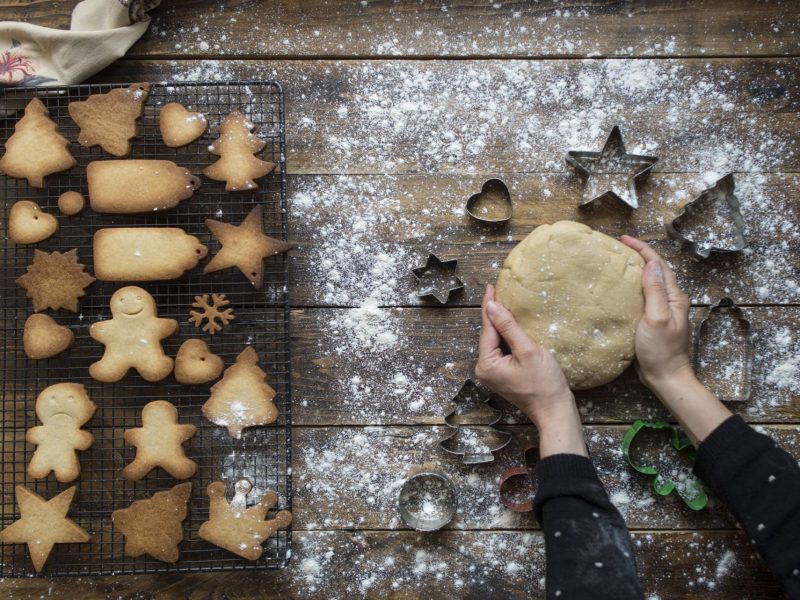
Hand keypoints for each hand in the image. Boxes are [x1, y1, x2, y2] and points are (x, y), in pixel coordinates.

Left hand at [475, 285, 585, 456]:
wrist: (555, 411)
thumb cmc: (545, 383)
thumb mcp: (528, 350)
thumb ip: (508, 327)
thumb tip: (491, 307)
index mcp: (486, 364)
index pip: (487, 328)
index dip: (490, 306)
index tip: (490, 286)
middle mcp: (484, 369)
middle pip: (489, 335)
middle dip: (494, 314)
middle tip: (497, 290)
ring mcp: (492, 374)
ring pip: (495, 342)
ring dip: (501, 324)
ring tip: (504, 302)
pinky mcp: (502, 375)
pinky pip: (501, 350)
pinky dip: (506, 336)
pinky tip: (511, 323)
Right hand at [619, 235, 693, 389]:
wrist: (666, 377)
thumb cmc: (662, 350)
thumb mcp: (657, 318)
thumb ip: (654, 291)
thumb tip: (650, 263)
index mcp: (673, 296)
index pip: (658, 264)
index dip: (642, 249)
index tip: (623, 239)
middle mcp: (670, 300)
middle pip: (655, 270)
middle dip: (639, 255)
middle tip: (617, 248)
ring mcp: (663, 310)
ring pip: (649, 282)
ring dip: (635, 270)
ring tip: (616, 263)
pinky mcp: (653, 320)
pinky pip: (643, 296)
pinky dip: (632, 286)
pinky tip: (620, 289)